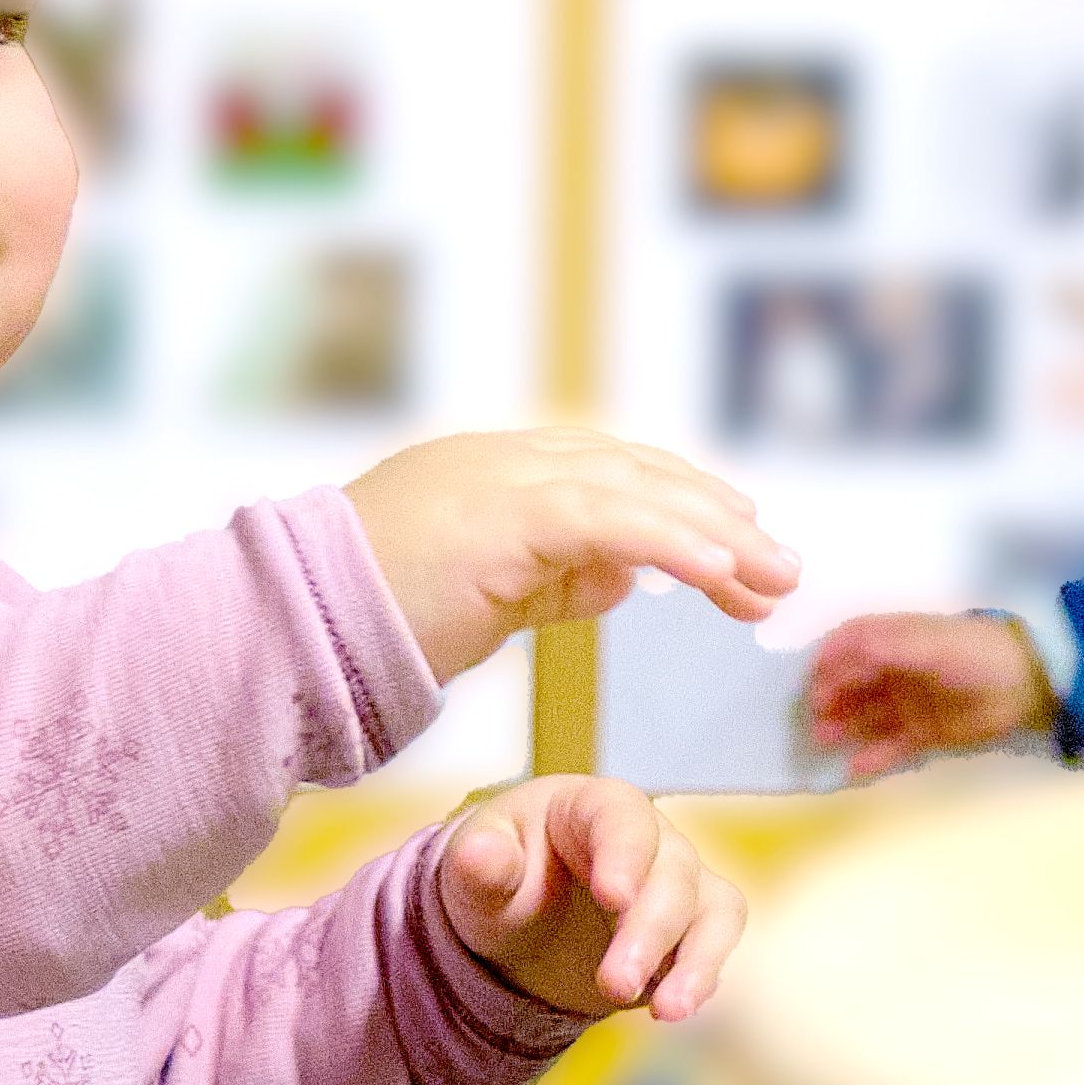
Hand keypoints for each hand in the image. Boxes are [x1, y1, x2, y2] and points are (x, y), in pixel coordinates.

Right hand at [343, 427, 799, 683]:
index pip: (616, 472)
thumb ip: (554, 578)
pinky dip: (676, 544)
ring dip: (718, 538)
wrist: (301, 625)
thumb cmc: (379, 620)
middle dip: (720, 520)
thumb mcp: (488, 595)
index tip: (742, 540)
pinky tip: (723, 574)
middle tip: (782, 568)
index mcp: (502, 472)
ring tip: (774, 580)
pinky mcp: (508, 513)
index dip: (686, 503)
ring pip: (640, 493)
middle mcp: (510, 459)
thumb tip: (621, 579)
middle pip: (642, 475)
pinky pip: (613, 521)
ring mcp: (508, 476)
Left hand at [435, 774, 739, 1021]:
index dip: (625, 856)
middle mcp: (653, 840)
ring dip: (696, 961)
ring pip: (713, 911)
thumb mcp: (474, 872)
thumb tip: (480, 855)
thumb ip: (479, 863)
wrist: (522, 925)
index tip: (614, 897)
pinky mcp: (691, 932)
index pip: (624, 820)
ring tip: (670, 1012)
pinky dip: (699, 979)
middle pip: (673, 876)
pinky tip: (670, 1009)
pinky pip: (712, 949)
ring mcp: (679, 886)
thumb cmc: (502, 879)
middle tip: (615, 985)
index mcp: (596, 807)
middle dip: (648, 933)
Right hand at [795, 609, 1055, 777]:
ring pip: (866, 715)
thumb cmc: (973, 653)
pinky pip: (891, 745)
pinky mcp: (926, 732)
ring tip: (825, 740)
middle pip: (852, 683)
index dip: (828, 661)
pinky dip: (872, 756)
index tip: (811, 681)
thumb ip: (880, 646)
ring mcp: (910, 701)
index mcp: (897, 639)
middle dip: (830, 697)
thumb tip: (832, 652)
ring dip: (844, 726)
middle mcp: (898, 669)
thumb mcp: (926, 642)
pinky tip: (854, 768)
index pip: (850, 645)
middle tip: (814, 718)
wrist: (1027, 683)